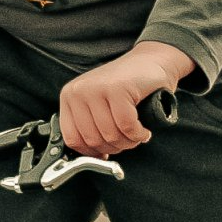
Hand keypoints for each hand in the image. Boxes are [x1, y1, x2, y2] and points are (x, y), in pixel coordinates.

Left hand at [59, 41, 196, 156]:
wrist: (152, 62)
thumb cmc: (127, 88)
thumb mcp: (99, 106)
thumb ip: (90, 128)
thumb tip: (93, 159)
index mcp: (69, 97)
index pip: (73, 139)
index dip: (92, 152)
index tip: (107, 152)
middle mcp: (79, 91)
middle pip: (93, 140)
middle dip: (115, 147)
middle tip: (128, 140)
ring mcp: (97, 88)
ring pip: (110, 135)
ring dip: (128, 142)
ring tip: (136, 134)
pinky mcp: (117, 88)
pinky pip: (126, 126)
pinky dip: (138, 134)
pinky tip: (143, 130)